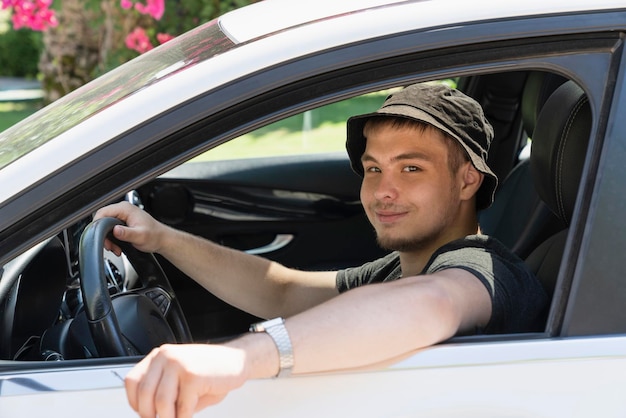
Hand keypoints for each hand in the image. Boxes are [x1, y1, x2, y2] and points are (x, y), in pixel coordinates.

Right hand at [94, 201, 165, 254]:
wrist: (162, 239)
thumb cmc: (154, 236)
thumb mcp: (140, 236)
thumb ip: (127, 233)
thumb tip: (115, 230)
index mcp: (126, 209)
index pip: (102, 212)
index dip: (97, 225)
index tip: (99, 237)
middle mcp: (123, 210)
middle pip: (102, 220)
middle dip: (104, 235)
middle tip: (110, 246)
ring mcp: (123, 216)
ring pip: (105, 226)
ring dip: (108, 239)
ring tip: (116, 248)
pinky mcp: (123, 222)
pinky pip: (111, 229)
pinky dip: (112, 239)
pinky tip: (117, 246)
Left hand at [125, 344, 248, 417]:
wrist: (237, 359)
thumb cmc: (210, 370)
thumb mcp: (180, 377)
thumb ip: (164, 392)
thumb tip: (151, 415)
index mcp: (159, 356)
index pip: (132, 381)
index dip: (135, 403)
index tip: (146, 414)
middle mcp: (166, 356)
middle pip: (144, 394)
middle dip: (150, 415)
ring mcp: (179, 364)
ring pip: (161, 403)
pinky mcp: (193, 376)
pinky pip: (182, 407)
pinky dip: (185, 417)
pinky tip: (190, 414)